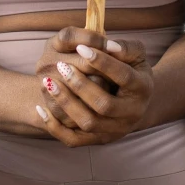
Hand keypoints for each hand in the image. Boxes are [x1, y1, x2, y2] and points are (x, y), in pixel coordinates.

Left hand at [32, 29, 153, 145]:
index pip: (123, 77)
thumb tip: (108, 45)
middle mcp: (132, 113)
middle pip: (104, 105)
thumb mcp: (135, 55)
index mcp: (143, 88)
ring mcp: (115, 130)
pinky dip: (54, 126)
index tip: (81, 48)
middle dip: (80, 85)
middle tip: (61, 66)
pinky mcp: (98, 139)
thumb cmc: (131, 69)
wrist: (133, 101)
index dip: (102, 62)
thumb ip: (124, 47)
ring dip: (66, 103)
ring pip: (88, 123)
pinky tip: (41, 107)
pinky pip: (73, 139)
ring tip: (48, 82)